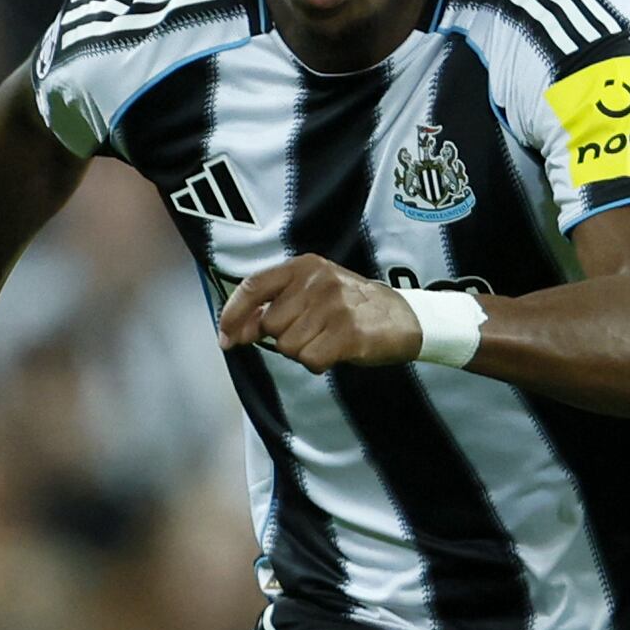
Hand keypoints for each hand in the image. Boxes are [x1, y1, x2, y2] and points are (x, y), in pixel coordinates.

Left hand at [218, 256, 422, 372]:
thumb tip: (236, 331)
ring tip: (328, 339)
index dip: (233, 314)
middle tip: (313, 333)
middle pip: (270, 326)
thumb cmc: (352, 306)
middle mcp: (316, 281)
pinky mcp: (347, 333)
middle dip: (284, 338)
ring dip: (304, 352)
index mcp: (304, 266)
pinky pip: (310, 360)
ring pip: (288, 347)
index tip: (225, 338)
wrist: (404, 317)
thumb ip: (276, 304)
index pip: (253, 286)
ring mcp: (333, 306)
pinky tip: (337, 351)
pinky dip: (319, 363)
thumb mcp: (313, 291)